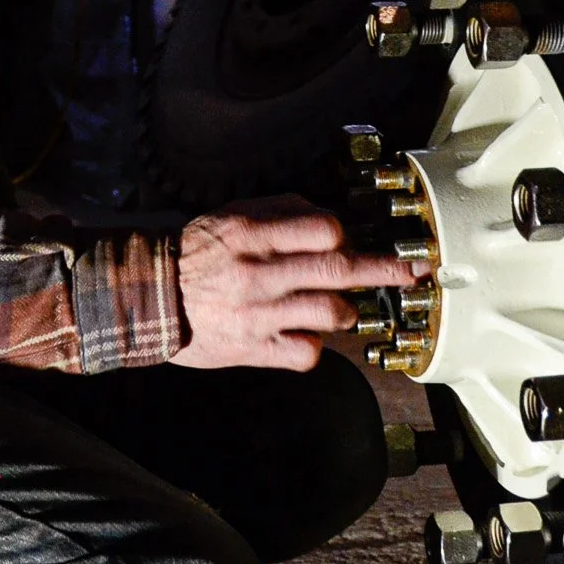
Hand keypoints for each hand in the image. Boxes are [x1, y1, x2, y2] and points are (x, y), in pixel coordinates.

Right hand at [173, 196, 418, 370]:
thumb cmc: (196, 252)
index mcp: (252, 233)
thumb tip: (327, 220)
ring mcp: (259, 314)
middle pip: (340, 271)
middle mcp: (259, 272)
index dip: (343, 235)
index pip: (324, 229)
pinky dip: (315, 345)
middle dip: (385, 270)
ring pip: (332, 314)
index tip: (346, 241)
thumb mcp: (232, 215)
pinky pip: (308, 353)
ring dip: (345, 309)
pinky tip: (303, 334)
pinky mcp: (254, 349)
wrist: (150, 297)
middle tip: (414, 272)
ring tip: (336, 306)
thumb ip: (281, 210)